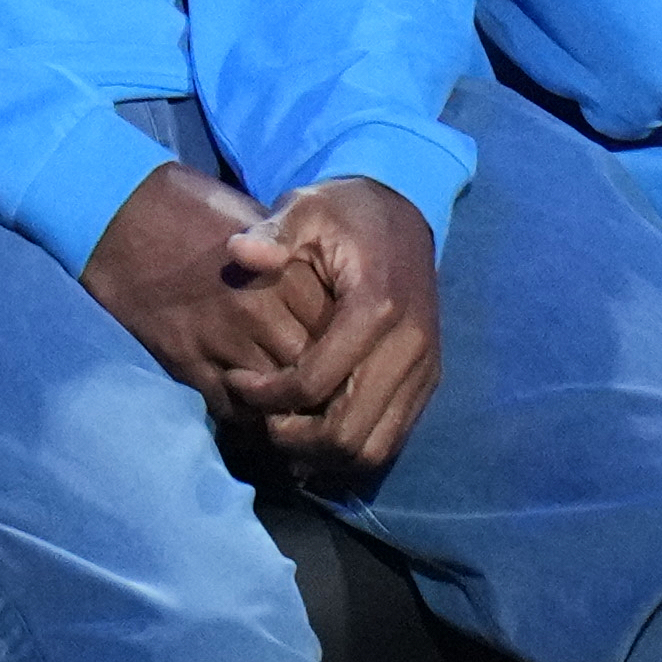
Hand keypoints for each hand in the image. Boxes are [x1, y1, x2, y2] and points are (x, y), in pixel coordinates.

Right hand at [81, 162, 324, 415]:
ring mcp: (218, 337)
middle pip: (312, 372)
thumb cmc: (190, 210)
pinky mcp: (182, 358)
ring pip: (273, 397)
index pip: (338, 336)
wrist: (116, 211)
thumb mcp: (258, 225)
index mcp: (284, 274)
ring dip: (284, 408)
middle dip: (319, 388)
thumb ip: (295, 269)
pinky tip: (248, 409)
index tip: (342, 360)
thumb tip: (330, 308)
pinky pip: (227, 407)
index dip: (344, 355)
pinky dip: (243, 417)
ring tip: (291, 413)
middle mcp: (258, 311)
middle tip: (323, 398)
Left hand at [225, 178, 441, 478]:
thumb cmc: (343, 214)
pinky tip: (308, 429)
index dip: (269, 395)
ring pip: (376, 448)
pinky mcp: (426, 382)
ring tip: (278, 429)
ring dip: (322, 452)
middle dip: (295, 437)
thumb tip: (241, 253)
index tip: (234, 382)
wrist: (402, 216)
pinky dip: (348, 445)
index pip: (319, 381)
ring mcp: (424, 371)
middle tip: (255, 420)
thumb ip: (272, 234)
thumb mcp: (304, 209)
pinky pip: (391, 437)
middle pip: (350, 431)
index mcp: (377, 308)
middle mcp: (410, 349)